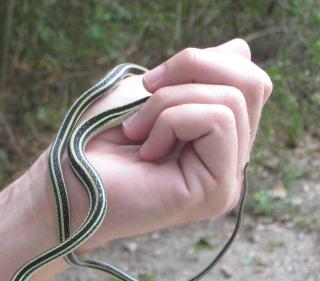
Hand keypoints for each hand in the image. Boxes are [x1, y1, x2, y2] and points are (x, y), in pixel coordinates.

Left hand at [62, 38, 272, 251]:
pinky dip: (171, 120)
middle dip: (192, 69)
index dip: (201, 62)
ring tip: (137, 131)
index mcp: (217, 138)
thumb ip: (198, 73)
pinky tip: (146, 150)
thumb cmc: (97, 139)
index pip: (247, 79)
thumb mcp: (149, 91)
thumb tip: (241, 49)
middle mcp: (230, 160)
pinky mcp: (217, 192)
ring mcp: (227, 179)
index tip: (149, 83)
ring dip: (170, 101)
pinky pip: (218, 121)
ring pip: (233, 99)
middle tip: (145, 93)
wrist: (67, 182)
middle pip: (252, 83)